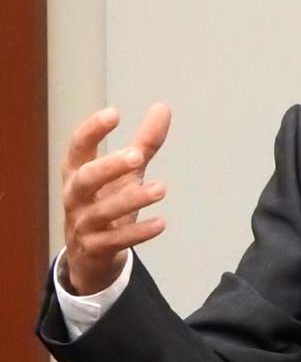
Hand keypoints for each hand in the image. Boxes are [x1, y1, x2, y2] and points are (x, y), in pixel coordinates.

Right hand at [61, 104, 171, 294]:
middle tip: (137, 155)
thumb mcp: (125, 173)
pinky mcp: (95, 248)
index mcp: (78, 172)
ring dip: (132, 199)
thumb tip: (163, 107)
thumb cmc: (105, 202)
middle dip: (109, 166)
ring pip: (103, 211)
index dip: (92, 130)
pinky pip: (115, 241)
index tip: (114, 114)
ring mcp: (83, 224)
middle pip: (87, 178)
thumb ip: (144, 143)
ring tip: (161, 189)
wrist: (89, 255)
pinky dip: (138, 233)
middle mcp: (76, 196)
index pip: (78, 147)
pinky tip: (161, 223)